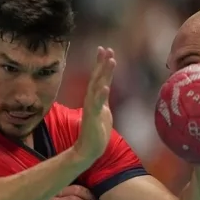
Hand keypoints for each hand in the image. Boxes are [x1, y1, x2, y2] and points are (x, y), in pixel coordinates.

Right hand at [74, 47, 115, 163]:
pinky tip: (105, 87)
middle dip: (102, 63)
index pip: (99, 77)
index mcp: (95, 98)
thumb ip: (103, 98)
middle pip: (97, 78)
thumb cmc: (96, 131)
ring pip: (97, 87)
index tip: (105, 49)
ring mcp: (91, 108)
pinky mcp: (92, 117)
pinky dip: (100, 95)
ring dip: (104, 74)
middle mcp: (91, 100)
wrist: (88, 149)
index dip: (102, 63)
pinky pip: (97, 105)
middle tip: (106, 49)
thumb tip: (105, 87)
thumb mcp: (103, 110)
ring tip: (110, 61)